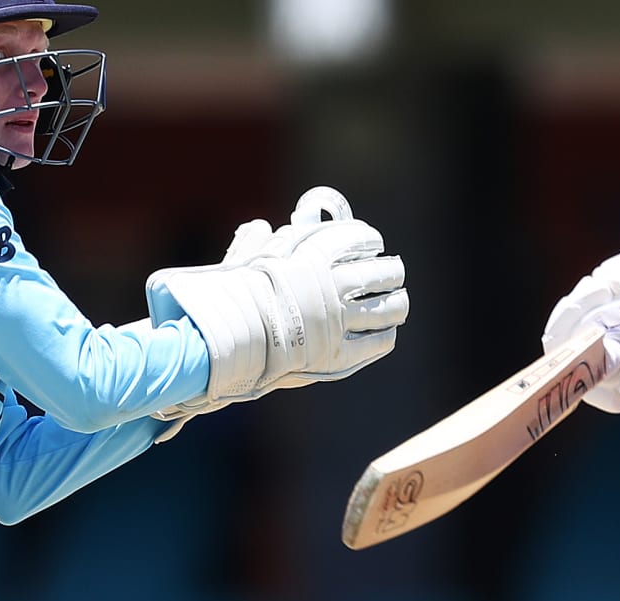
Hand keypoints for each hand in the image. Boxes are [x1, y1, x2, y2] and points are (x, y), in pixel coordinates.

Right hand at [147, 186, 408, 419]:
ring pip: (388, 309)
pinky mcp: (337, 355)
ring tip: (398, 302)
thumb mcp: (241, 261)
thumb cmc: (227, 297)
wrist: (221, 340)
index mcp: (313, 256)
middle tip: (392, 272)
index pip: (356, 237)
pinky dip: (385, 336)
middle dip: (390, 271)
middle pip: (381, 273)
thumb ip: (256, 243)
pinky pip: (376, 344)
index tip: (372, 242)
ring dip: (396, 303)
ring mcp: (338, 322)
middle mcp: (333, 286)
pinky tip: (386, 333)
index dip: (368, 238)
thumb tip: (261, 227)